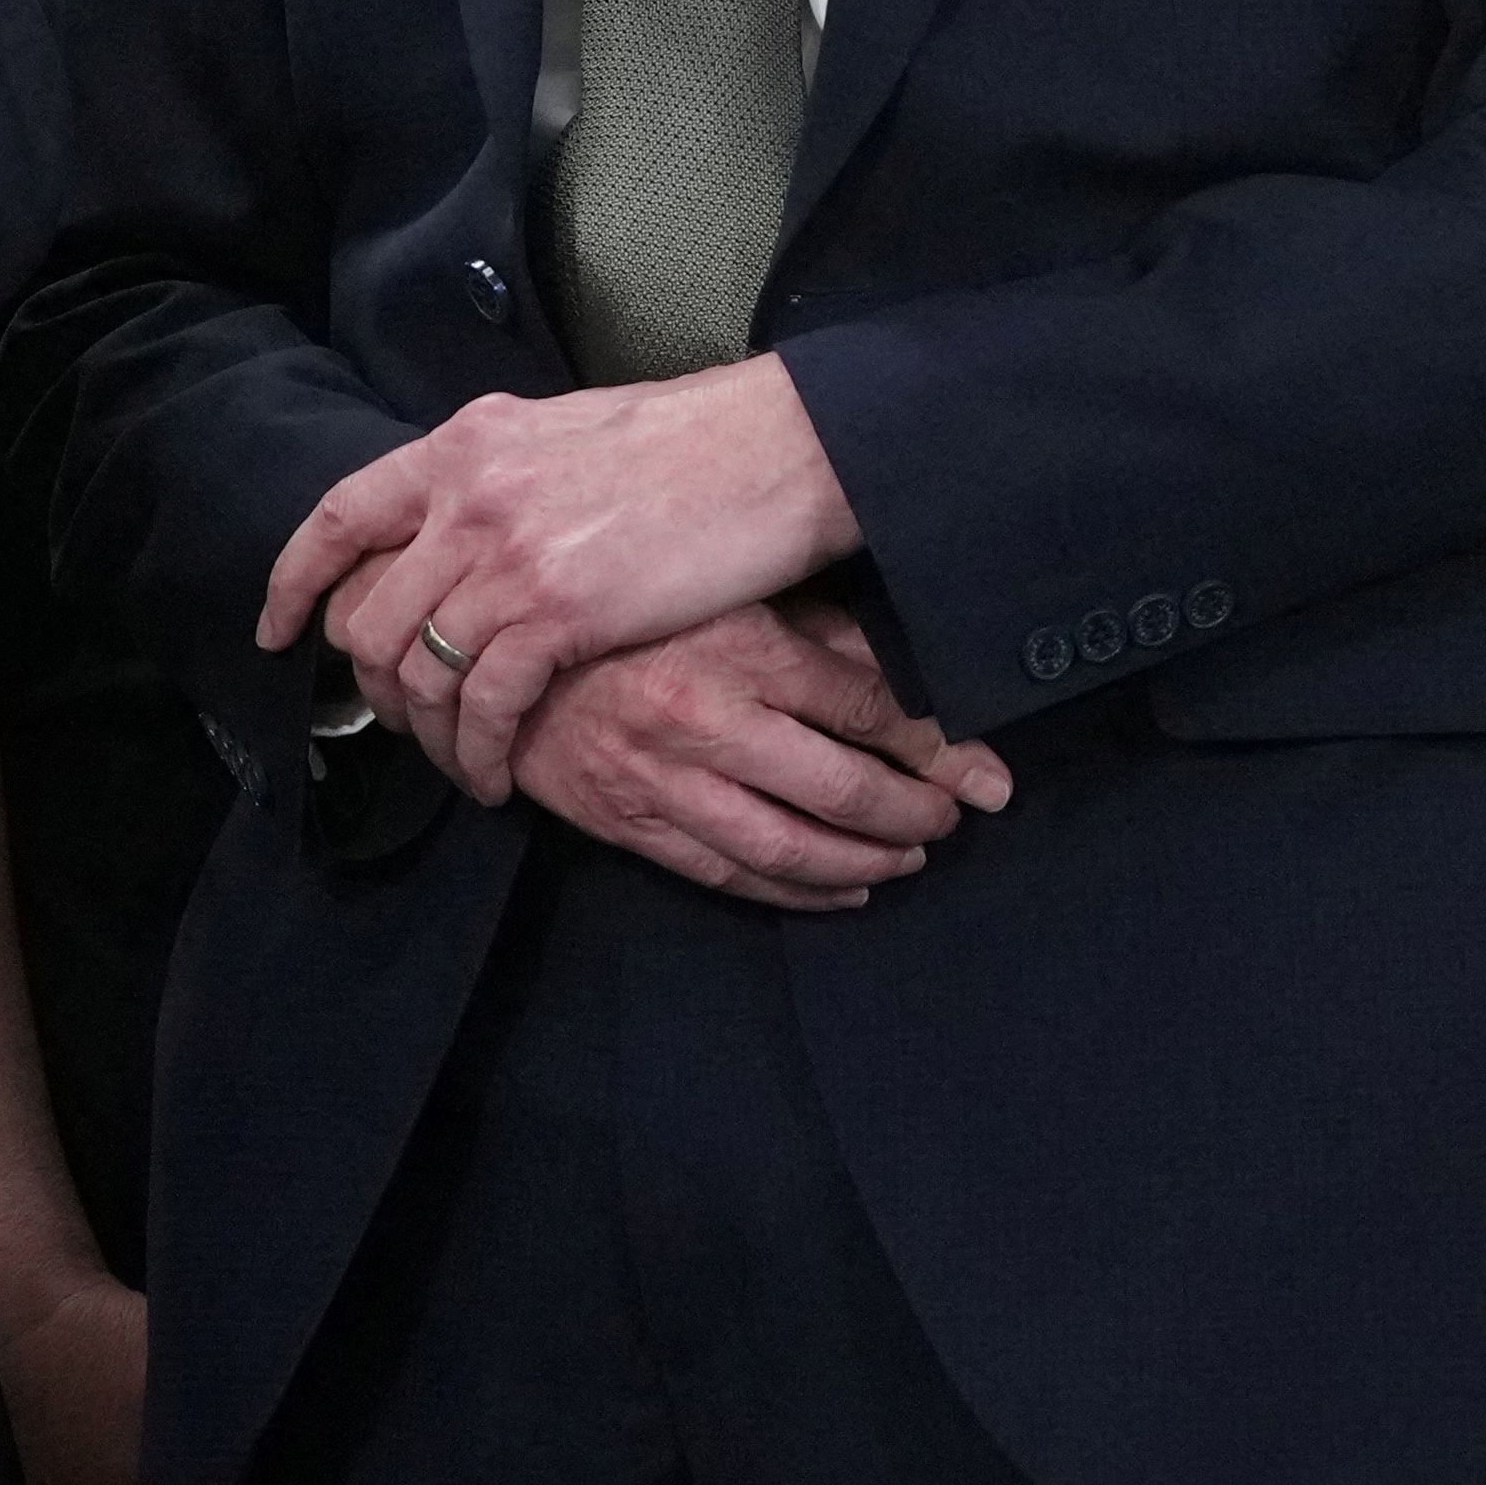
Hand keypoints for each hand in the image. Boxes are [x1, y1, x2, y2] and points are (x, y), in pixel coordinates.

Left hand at [270, 366, 865, 774]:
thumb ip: (499, 473)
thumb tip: (463, 522)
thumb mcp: (564, 430)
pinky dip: (483, 752)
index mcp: (464, 444)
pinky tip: (502, 774)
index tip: (280, 633)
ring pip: (418, 672)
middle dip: (371, 690)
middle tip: (401, 723)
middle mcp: (467, 496)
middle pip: (369, 617)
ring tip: (462, 762)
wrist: (775, 450)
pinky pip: (486, 705)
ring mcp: (506, 555)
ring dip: (430, 735)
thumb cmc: (692, 442)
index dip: (295, 582)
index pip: (341, 515)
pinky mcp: (557, 612)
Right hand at [504, 597, 1006, 907]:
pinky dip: (795, 895)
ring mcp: (664, 780)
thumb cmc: (633, 604)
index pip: (873, 711)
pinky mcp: (628, 822)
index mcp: (746, 646)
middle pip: (843, 790)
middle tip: (951, 823)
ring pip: (789, 848)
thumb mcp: (735, 589)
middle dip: (914, 817)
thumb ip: (822, 628)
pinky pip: (728, 874)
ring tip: (908, 859)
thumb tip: (915, 670)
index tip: (991, 781)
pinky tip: (842, 891)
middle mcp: (709, 719)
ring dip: (863, 864)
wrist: (494, 643)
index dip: (944, 754)